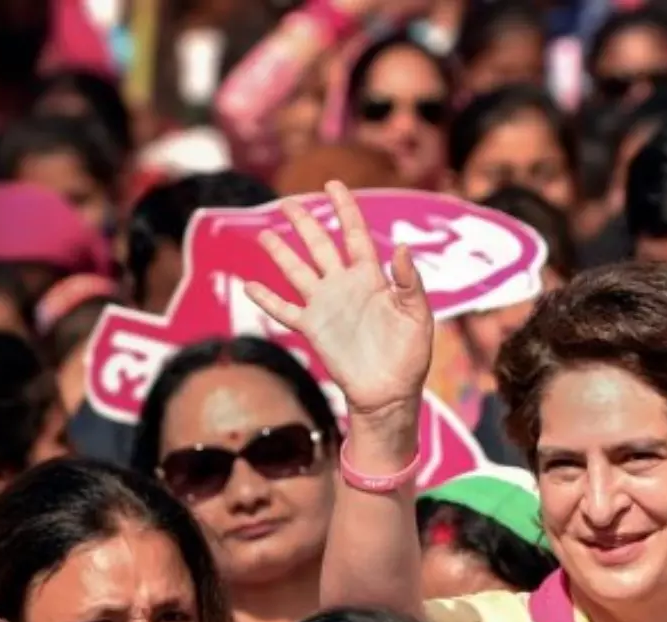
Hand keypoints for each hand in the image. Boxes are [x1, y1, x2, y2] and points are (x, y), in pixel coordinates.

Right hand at [245, 181, 432, 423]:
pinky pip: (284, 310)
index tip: (332, 184)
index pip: (355, 234)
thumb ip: (409, 281)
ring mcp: (326, 306)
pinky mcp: (313, 328)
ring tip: (264, 234)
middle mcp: (345, 285)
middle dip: (304, 223)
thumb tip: (400, 246)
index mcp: (371, 278)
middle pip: (320, 245)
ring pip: (297, 271)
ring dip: (280, 253)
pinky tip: (249, 285)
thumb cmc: (410, 354)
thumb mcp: (417, 315)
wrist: (390, 391)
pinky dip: (266, 299)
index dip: (344, 208)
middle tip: (287, 203)